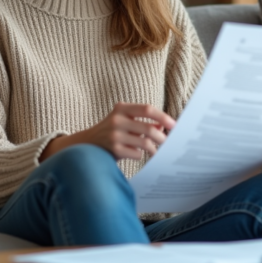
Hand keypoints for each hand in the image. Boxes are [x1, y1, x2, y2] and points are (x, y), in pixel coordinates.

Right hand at [40, 103, 175, 161]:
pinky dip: (140, 155)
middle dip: (162, 137)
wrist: (87, 144)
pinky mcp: (114, 149)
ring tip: (156, 150)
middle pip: (148, 128)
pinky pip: (137, 153)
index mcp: (122, 108)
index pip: (147, 109)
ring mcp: (114, 135)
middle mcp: (117, 119)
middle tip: (169, 142)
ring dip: (154, 148)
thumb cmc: (113, 131)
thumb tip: (165, 127)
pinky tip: (135, 153)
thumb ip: (144, 122)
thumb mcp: (126, 121)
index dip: (163, 117)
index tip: (174, 125)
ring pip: (145, 143)